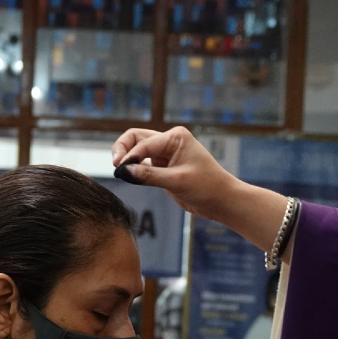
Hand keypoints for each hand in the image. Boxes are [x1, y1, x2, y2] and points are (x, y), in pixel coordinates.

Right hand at [110, 126, 288, 249]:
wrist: (222, 201)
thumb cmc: (207, 188)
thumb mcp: (177, 181)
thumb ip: (149, 176)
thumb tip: (123, 171)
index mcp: (175, 137)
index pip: (143, 143)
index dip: (129, 156)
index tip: (120, 171)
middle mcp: (169, 141)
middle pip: (136, 139)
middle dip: (123, 150)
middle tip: (115, 166)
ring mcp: (166, 154)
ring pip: (138, 151)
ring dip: (127, 159)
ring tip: (120, 172)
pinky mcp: (164, 168)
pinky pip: (143, 164)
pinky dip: (134, 169)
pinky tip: (129, 177)